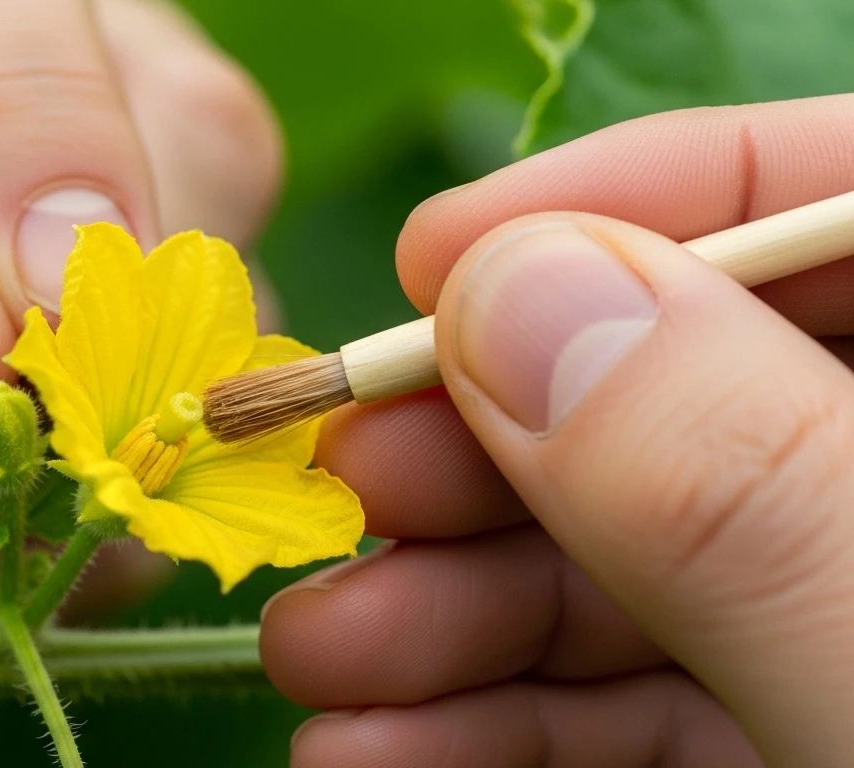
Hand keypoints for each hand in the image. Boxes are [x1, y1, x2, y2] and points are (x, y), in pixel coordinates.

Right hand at [261, 95, 853, 766]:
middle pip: (674, 388)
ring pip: (624, 559)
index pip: (823, 196)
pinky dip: (490, 718)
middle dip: (478, 442)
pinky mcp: (783, 744)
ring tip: (319, 651)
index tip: (428, 262)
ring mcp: (834, 621)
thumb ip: (738, 471)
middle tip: (338, 483)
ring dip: (442, 603)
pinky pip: (628, 701)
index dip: (623, 198)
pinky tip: (379, 743)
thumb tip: (515, 289)